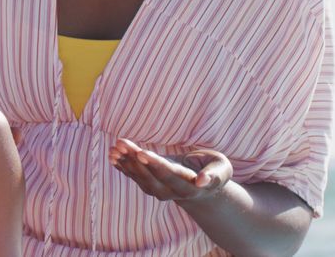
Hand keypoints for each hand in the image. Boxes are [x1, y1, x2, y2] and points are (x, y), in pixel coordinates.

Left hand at [108, 138, 231, 201]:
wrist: (202, 185)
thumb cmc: (215, 170)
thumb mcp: (222, 170)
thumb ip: (214, 175)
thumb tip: (201, 181)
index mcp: (189, 187)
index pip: (169, 175)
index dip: (155, 165)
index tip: (142, 153)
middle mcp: (171, 192)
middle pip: (150, 176)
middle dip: (135, 159)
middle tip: (122, 143)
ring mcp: (158, 191)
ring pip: (139, 176)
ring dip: (125, 161)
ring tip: (115, 146)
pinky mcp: (149, 185)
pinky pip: (133, 176)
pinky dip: (122, 165)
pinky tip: (112, 154)